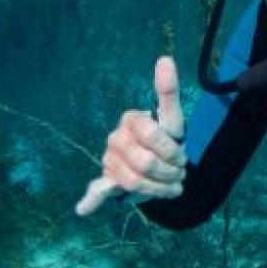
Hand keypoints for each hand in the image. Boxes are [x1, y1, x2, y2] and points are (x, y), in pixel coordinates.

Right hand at [75, 56, 187, 215]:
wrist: (163, 163)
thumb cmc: (166, 138)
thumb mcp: (172, 117)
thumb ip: (168, 90)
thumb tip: (165, 58)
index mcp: (130, 120)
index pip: (152, 136)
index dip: (171, 150)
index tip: (182, 156)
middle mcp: (115, 139)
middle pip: (144, 162)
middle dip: (168, 172)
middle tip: (179, 173)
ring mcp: (110, 160)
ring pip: (134, 180)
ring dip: (158, 188)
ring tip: (171, 186)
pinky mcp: (107, 181)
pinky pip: (97, 189)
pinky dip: (91, 200)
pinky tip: (84, 209)